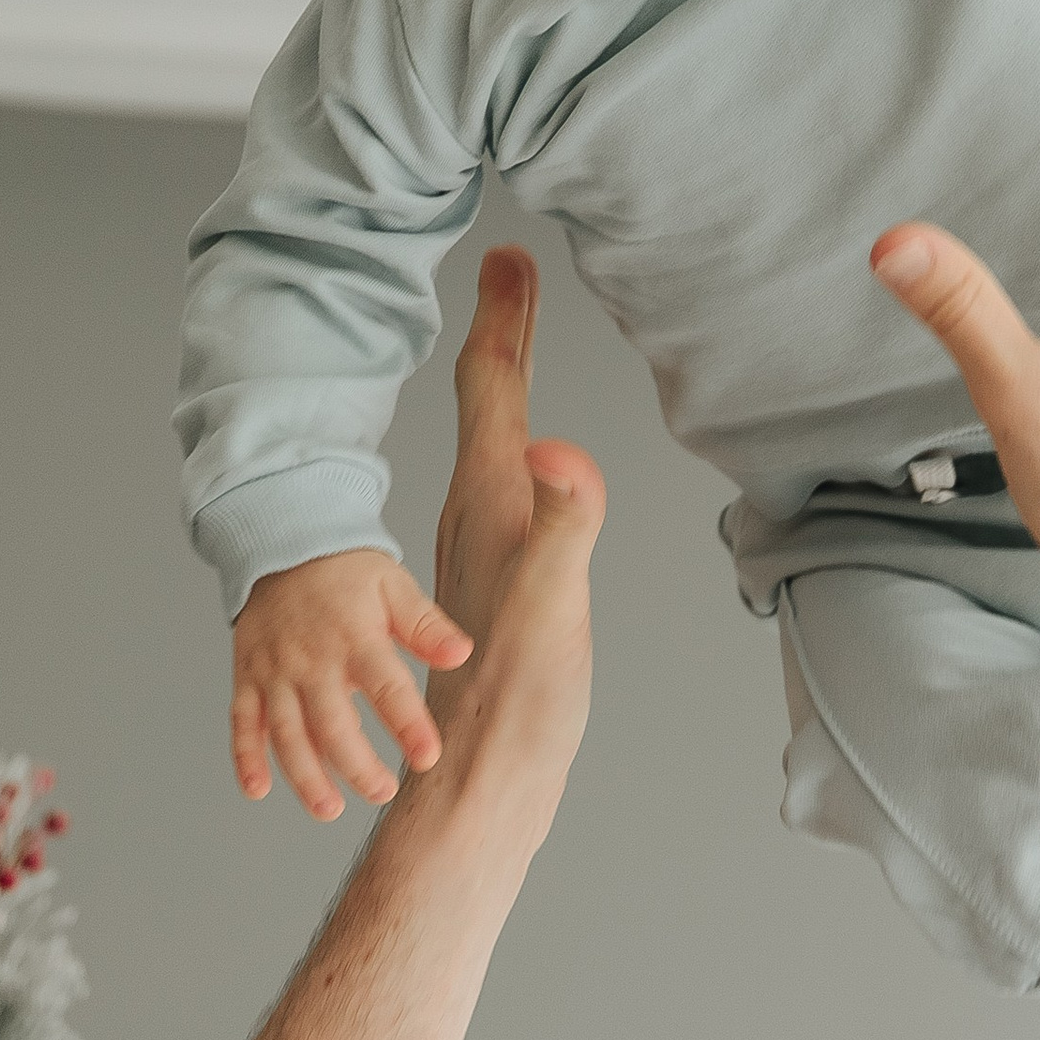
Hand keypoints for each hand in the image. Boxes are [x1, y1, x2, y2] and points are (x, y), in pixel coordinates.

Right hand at [231, 550, 472, 818]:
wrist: (283, 544)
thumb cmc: (346, 573)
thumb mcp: (393, 587)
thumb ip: (425, 625)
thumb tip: (462, 654)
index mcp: (355, 638)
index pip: (386, 687)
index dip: (407, 725)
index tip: (428, 757)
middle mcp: (311, 661)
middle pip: (331, 722)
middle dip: (357, 765)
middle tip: (383, 793)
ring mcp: (274, 672)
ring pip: (286, 732)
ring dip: (305, 775)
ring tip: (329, 809)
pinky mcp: (247, 677)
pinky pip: (242, 721)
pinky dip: (244, 756)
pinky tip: (256, 790)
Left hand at [413, 244, 604, 825]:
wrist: (479, 786)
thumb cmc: (517, 701)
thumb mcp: (552, 604)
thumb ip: (561, 524)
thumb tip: (556, 448)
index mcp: (489, 505)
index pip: (495, 391)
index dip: (506, 318)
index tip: (509, 254)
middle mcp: (479, 519)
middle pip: (491, 405)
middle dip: (504, 332)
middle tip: (510, 269)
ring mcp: (487, 555)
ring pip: (494, 447)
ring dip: (504, 389)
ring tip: (510, 353)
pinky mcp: (499, 588)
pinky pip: (511, 496)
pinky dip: (520, 455)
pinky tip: (528, 477)